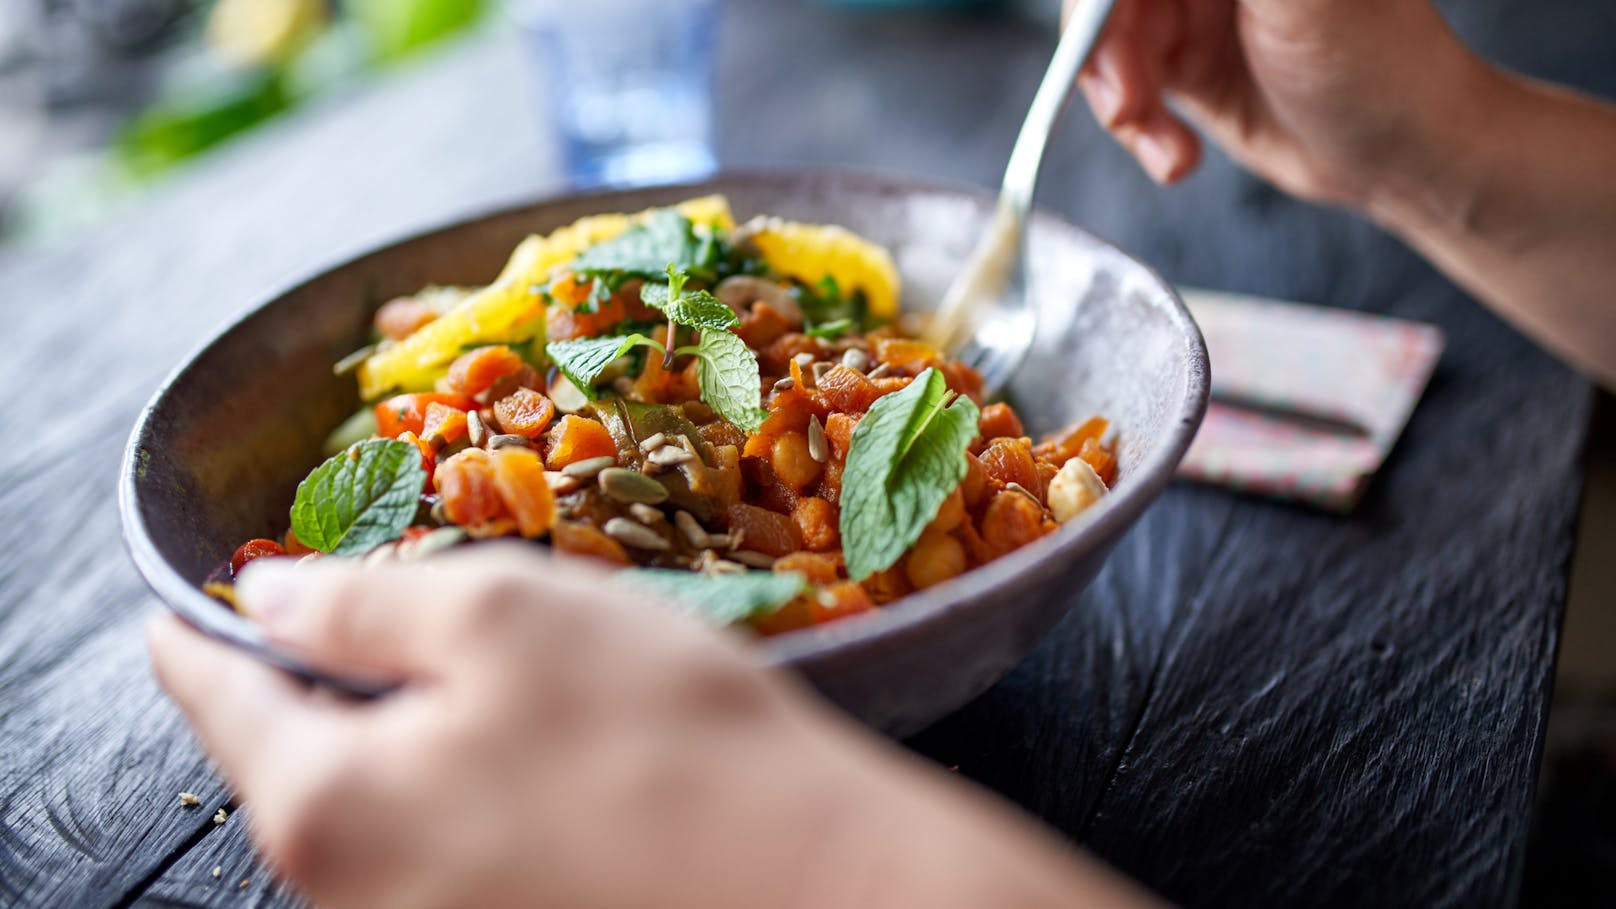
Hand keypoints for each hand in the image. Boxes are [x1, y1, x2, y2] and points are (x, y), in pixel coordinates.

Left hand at [149, 546, 1161, 908]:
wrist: (819, 888)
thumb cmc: (663, 739)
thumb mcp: (506, 616)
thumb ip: (361, 602)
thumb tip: (265, 594)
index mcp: (323, 805)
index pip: (212, 694)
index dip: (203, 618)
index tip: (195, 585)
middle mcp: (351, 893)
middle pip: (297, 753)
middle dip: (332, 670)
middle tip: (400, 602)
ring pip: (382, 797)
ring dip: (420, 724)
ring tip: (510, 669)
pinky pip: (449, 841)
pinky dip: (475, 779)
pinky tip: (560, 746)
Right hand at [1073, 0, 1485, 206]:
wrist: (1401, 154)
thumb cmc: (1380, 63)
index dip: (1102, 0)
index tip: (1098, 30)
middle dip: (1104, 51)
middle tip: (1127, 105)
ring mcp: (1192, 5)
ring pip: (1103, 40)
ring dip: (1121, 103)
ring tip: (1163, 147)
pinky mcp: (1181, 60)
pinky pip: (1119, 86)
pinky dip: (1136, 128)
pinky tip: (1175, 157)